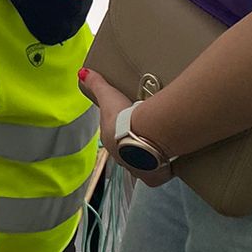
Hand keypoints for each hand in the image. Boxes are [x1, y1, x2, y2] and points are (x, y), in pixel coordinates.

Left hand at [80, 68, 173, 188]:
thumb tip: (81, 74)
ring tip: (161, 147)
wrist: (146, 136)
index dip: (122, 132)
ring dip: (149, 158)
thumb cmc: (124, 117)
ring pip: (142, 165)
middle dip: (135, 146)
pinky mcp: (153, 178)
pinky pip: (158, 174)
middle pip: (128, 153)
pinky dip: (163, 169)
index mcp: (110, 143)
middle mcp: (121, 160)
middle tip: (149, 134)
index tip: (133, 124)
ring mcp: (137, 170)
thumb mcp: (108, 96)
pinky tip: (170, 162)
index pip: (114, 138)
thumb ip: (96, 84)